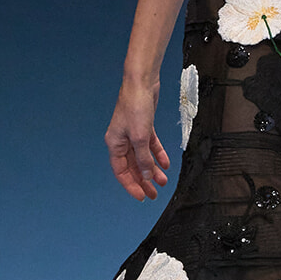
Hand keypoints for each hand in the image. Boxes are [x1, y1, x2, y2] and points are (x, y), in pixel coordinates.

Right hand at [104, 77, 170, 201]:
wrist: (141, 82)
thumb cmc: (135, 106)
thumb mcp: (140, 137)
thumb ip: (143, 159)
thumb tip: (146, 176)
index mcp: (114, 144)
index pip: (122, 172)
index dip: (131, 186)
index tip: (141, 197)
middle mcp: (122, 140)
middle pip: (133, 167)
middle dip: (143, 181)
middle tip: (153, 194)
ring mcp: (133, 133)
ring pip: (143, 157)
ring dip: (153, 170)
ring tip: (163, 182)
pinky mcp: (144, 126)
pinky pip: (151, 146)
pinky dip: (158, 155)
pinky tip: (165, 164)